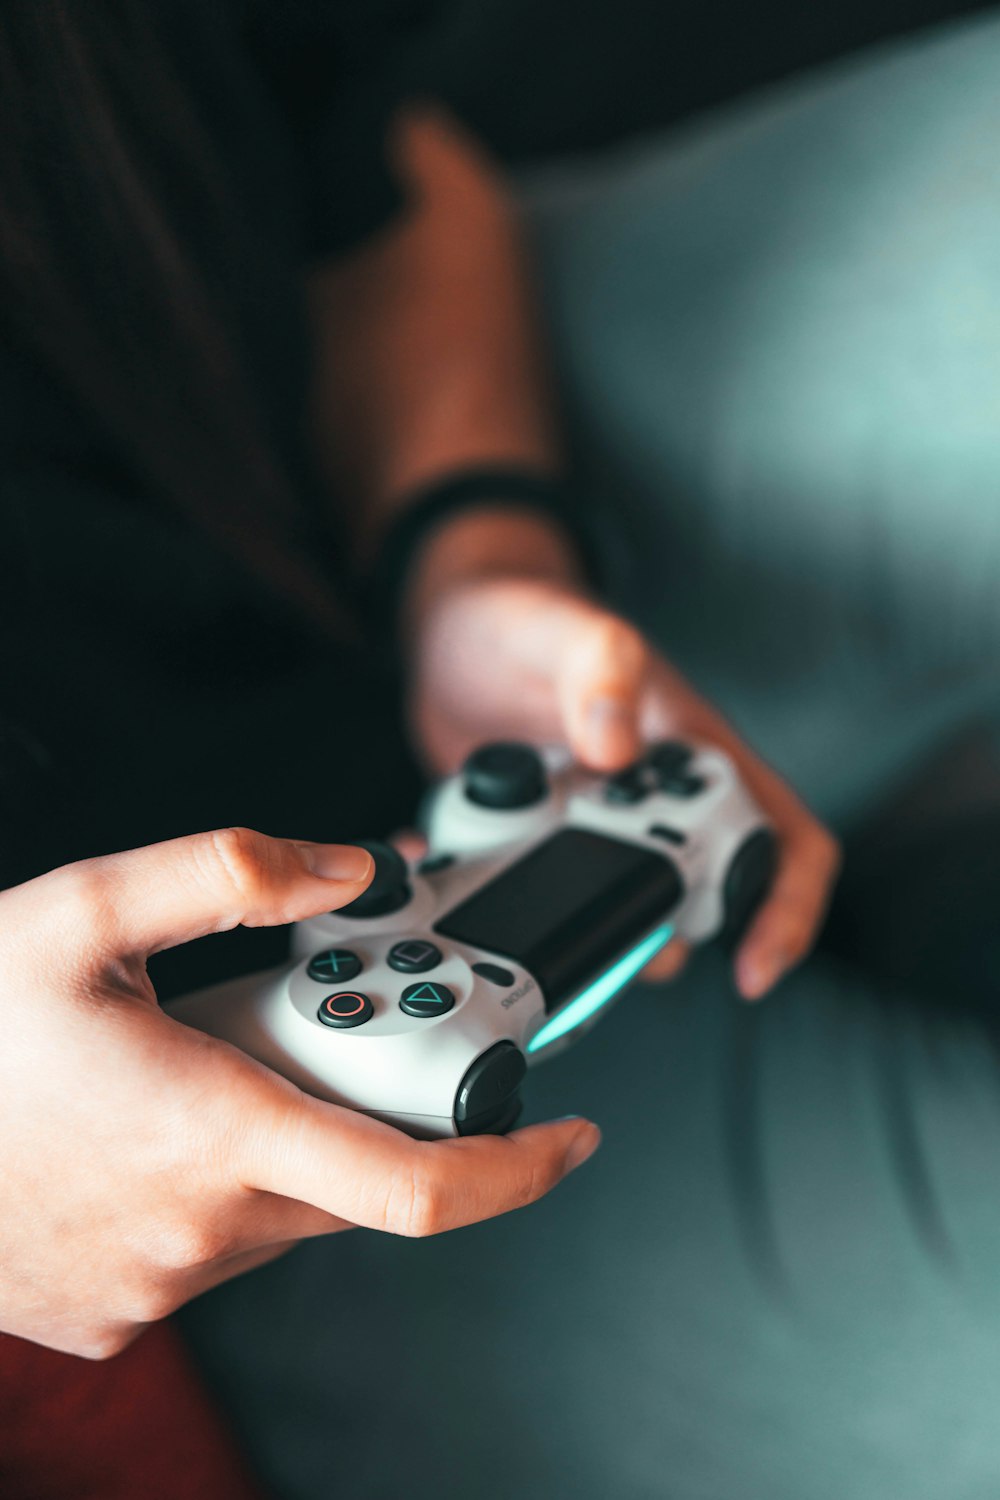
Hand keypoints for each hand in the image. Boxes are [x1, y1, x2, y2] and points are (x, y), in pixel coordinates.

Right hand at [0, 829, 598, 1357]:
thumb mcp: (85, 909)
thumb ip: (232, 872)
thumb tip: (350, 869)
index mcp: (218, 1131)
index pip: (420, 1185)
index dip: (521, 1166)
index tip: (572, 1131)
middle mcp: (204, 1229)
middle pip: (357, 1177)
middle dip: (365, 1104)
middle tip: (303, 1030)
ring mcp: (160, 1286)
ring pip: (289, 1209)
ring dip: (285, 1139)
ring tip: (196, 1063)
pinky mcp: (120, 1313)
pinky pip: (219, 1247)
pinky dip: (224, 1184)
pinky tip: (151, 1127)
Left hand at [408, 568, 840, 999]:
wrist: (455, 629)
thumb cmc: (525, 614)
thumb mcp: (561, 629)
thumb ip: (600, 667)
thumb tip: (618, 744)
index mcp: (693, 746)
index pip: (783, 837)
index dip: (785, 909)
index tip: (754, 967)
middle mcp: (659, 796)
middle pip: (708, 899)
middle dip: (670, 934)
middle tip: (615, 943)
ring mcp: (604, 826)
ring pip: (631, 912)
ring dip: (592, 933)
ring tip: (536, 918)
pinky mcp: (550, 843)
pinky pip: (554, 902)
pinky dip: (520, 910)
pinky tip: (478, 894)